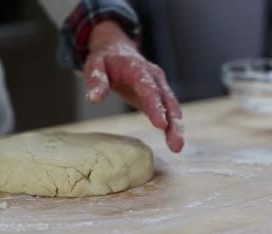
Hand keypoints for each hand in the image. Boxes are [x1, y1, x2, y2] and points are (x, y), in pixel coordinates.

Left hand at [83, 21, 184, 152]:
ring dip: (176, 126)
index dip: (155, 106)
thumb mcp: (94, 65)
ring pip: (171, 106)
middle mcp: (153, 75)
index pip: (148, 88)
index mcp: (137, 67)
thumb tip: (95, 99)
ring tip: (177, 146)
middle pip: (166, 99)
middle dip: (172, 121)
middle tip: (176, 143)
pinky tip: (174, 141)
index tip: (161, 125)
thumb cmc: (104, 59)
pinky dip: (173, 125)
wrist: (117, 48)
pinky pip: (168, 109)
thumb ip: (96, 81)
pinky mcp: (159, 94)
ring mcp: (159, 84)